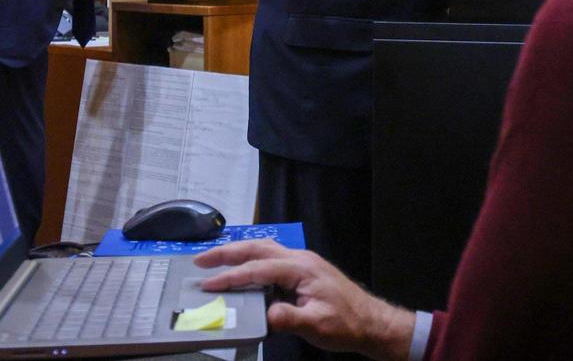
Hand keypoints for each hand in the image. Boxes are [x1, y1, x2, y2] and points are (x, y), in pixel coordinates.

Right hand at [194, 240, 415, 360]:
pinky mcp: (304, 271)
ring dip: (238, 253)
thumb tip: (264, 315)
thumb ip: (289, 318)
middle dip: (228, 252)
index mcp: (302, 268)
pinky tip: (242, 270)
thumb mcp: (316, 325)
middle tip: (202, 261)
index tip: (209, 284)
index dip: (232, 276)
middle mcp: (300, 259)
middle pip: (258, 248)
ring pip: (264, 250)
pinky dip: (252, 260)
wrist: (370, 321)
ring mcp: (302, 263)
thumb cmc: (347, 323)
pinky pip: (272, 259)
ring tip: (214, 261)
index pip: (259, 268)